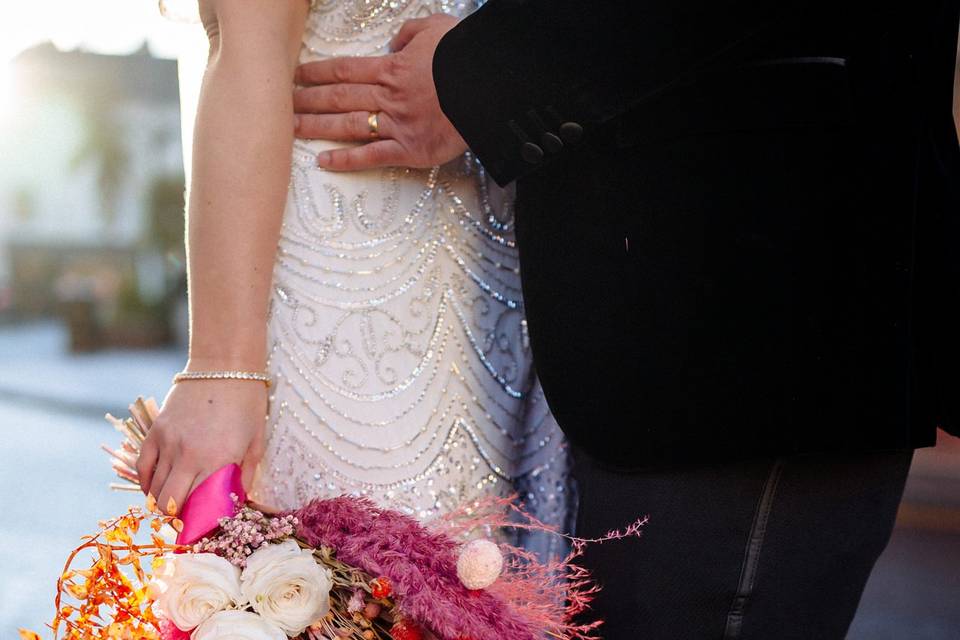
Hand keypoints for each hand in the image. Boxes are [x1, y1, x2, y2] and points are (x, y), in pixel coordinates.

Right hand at [135, 377, 267, 514]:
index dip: (198, 525)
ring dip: (161, 503)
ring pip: (155, 488)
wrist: (225, 366)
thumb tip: (237, 501)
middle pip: (171, 503)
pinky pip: (143, 466)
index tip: (200, 532)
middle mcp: (189, 455)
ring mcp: (169, 442)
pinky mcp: (156, 431)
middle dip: (176, 519)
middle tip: (183, 524)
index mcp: (218, 460)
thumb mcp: (255, 441)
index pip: (200, 506)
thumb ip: (245, 474)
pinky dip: (146, 483)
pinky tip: (154, 490)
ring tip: (170, 510)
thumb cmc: (248, 403)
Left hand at [294, 14, 467, 170]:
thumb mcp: (437, 29)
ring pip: (347, 126)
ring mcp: (397, 125)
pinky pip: (372, 157)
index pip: (345, 70)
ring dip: (316, 128)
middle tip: (281, 103)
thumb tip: (392, 43)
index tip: (296, 75)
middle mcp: (388, 97)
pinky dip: (347, 160)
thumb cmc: (466, 58)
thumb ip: (410, 34)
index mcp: (392, 68)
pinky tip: (323, 162)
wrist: (490, 89)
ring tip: (290, 129)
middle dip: (307, 100)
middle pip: (338, 97)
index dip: (317, 72)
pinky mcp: (410, 150)